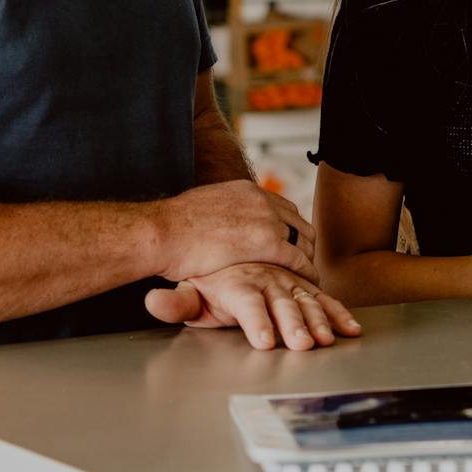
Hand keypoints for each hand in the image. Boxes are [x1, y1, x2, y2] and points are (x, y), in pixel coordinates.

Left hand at [145, 263, 360, 350]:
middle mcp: (264, 273)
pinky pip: (320, 288)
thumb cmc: (201, 266)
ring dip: (320, 317)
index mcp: (236, 281)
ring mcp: (284, 271)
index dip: (257, 322)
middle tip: (303, 345)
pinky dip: (335, 307)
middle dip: (294, 324)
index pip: (248, 303)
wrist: (217, 227)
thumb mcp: (186, 287)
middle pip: (282, 300)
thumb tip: (153, 302)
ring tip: (330, 339)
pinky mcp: (299, 274)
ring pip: (306, 293)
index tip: (266, 342)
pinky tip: (349, 327)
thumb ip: (176, 301)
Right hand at [154, 180, 316, 284]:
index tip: (290, 242)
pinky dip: (305, 269)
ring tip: (306, 273)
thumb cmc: (171, 227)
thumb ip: (219, 211)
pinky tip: (307, 280)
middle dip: (303, 242)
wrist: (164, 231)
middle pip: (297, 221)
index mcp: (247, 191)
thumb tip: (216, 221)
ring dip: (307, 256)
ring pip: (303, 239)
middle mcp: (262, 201)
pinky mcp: (267, 242)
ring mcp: (267, 220)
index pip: (282, 207)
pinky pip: (297, 257)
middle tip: (302, 261)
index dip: (289, 227)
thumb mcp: (202, 206)